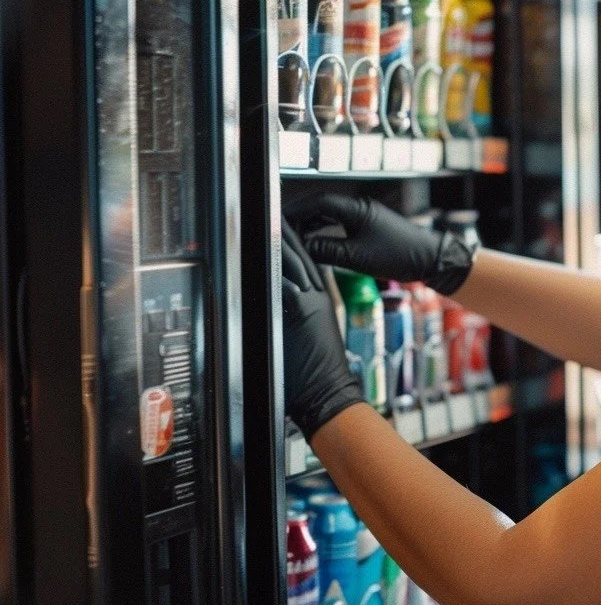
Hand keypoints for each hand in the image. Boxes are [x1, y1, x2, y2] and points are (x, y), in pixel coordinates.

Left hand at [281, 220, 364, 439]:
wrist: (329, 393)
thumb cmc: (316, 373)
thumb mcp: (308, 336)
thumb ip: (293, 316)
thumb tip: (275, 308)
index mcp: (317, 301)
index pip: (304, 262)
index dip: (292, 242)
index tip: (280, 226)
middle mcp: (316, 298)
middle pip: (300, 256)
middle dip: (285, 233)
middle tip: (273, 212)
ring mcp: (310, 304)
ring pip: (294, 263)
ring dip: (280, 242)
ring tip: (270, 221)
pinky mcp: (303, 313)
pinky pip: (286, 282)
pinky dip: (277, 265)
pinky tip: (267, 251)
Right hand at [286, 194, 475, 295]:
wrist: (430, 259)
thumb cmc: (397, 256)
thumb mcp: (356, 257)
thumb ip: (326, 249)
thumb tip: (301, 246)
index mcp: (356, 209)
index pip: (318, 203)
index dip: (297, 211)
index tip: (280, 221)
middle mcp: (360, 208)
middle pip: (322, 207)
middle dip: (301, 218)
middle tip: (284, 232)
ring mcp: (366, 216)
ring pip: (331, 216)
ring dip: (314, 226)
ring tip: (297, 240)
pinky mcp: (371, 227)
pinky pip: (342, 224)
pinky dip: (327, 232)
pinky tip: (318, 243)